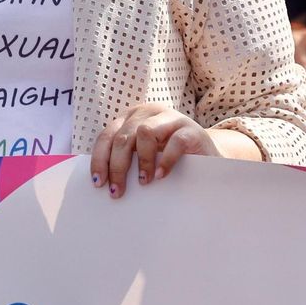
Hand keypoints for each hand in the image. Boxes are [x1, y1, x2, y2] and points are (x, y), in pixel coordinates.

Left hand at [91, 104, 220, 196]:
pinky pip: (175, 142)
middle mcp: (149, 113)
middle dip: (117, 166)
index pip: (107, 136)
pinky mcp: (191, 129)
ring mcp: (171, 118)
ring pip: (145, 133)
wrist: (207, 155)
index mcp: (132, 118)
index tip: (98, 182)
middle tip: (117, 191)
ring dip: (141, 161)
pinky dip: (165, 160)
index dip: (100, 159)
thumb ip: (127, 158)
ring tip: (143, 182)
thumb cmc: (170, 158)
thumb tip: (103, 182)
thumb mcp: (144, 155)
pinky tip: (161, 176)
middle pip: (123, 137)